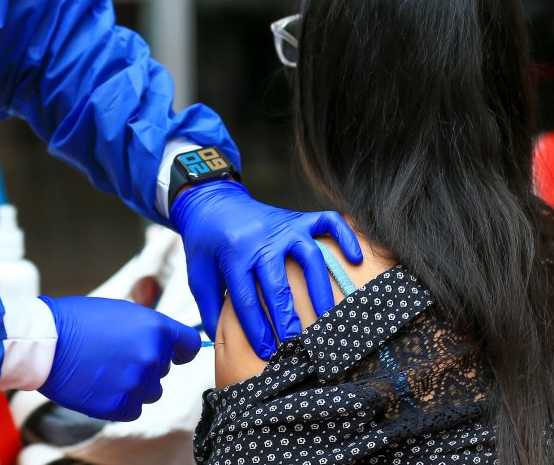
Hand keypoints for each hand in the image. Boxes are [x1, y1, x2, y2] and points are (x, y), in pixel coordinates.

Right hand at [37, 296, 199, 420]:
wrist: (46, 342)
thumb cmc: (78, 321)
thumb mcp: (122, 312)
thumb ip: (149, 329)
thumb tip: (168, 346)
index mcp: (156, 329)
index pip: (189, 344)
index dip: (181, 350)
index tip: (175, 354)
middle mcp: (152, 357)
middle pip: (164, 369)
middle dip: (146, 364)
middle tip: (116, 355)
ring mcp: (136, 383)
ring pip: (151, 391)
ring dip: (135, 385)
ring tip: (106, 371)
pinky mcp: (119, 406)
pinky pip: (133, 409)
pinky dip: (120, 402)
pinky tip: (101, 386)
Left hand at [171, 180, 361, 359]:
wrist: (212, 201)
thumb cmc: (206, 242)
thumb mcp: (198, 274)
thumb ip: (209, 308)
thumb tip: (220, 342)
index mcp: (234, 254)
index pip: (247, 298)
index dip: (256, 328)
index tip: (266, 352)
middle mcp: (262, 239)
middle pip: (278, 283)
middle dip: (287, 317)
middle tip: (296, 343)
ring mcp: (284, 227)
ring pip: (309, 257)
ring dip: (320, 288)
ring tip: (328, 316)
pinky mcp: (298, 218)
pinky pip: (328, 222)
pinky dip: (345, 237)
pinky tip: (354, 260)